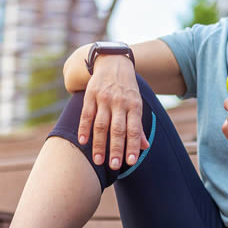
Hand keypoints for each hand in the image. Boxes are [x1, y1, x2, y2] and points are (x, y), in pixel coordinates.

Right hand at [77, 55, 148, 169]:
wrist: (113, 61)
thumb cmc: (127, 88)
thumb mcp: (136, 103)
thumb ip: (138, 126)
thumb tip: (145, 147)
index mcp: (134, 105)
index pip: (134, 129)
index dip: (132, 146)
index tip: (130, 162)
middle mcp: (119, 102)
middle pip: (117, 129)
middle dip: (116, 148)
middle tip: (114, 166)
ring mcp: (104, 98)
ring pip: (101, 124)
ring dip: (99, 144)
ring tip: (97, 161)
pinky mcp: (90, 95)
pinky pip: (86, 115)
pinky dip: (84, 129)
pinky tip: (82, 142)